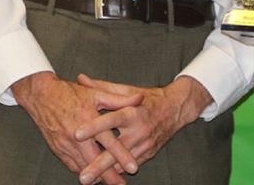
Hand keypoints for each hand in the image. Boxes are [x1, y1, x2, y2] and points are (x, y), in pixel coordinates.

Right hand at [10, 71, 141, 184]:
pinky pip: (72, 165)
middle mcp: (77, 136)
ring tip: (110, 182)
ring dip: (96, 176)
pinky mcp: (58, 149)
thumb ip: (120, 99)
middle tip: (121, 184)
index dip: (122, 155)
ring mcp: (65, 144)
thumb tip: (140, 99)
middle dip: (109, 175)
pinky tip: (93, 175)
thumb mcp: (97, 93)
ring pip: (83, 166)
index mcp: (89, 120)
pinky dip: (83, 170)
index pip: (109, 142)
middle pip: (96, 161)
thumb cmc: (70, 93)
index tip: (134, 167)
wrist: (41, 96)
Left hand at [73, 74, 212, 183]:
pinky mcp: (148, 155)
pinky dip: (116, 172)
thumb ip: (102, 87)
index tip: (77, 134)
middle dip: (98, 165)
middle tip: (83, 176)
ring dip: (106, 173)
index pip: (110, 120)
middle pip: (116, 151)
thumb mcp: (127, 91)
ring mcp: (144, 145)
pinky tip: (103, 178)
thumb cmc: (148, 98)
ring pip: (122, 164)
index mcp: (132, 112)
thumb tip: (80, 79)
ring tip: (89, 180)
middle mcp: (139, 130)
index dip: (93, 127)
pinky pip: (129, 166)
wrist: (176, 108)